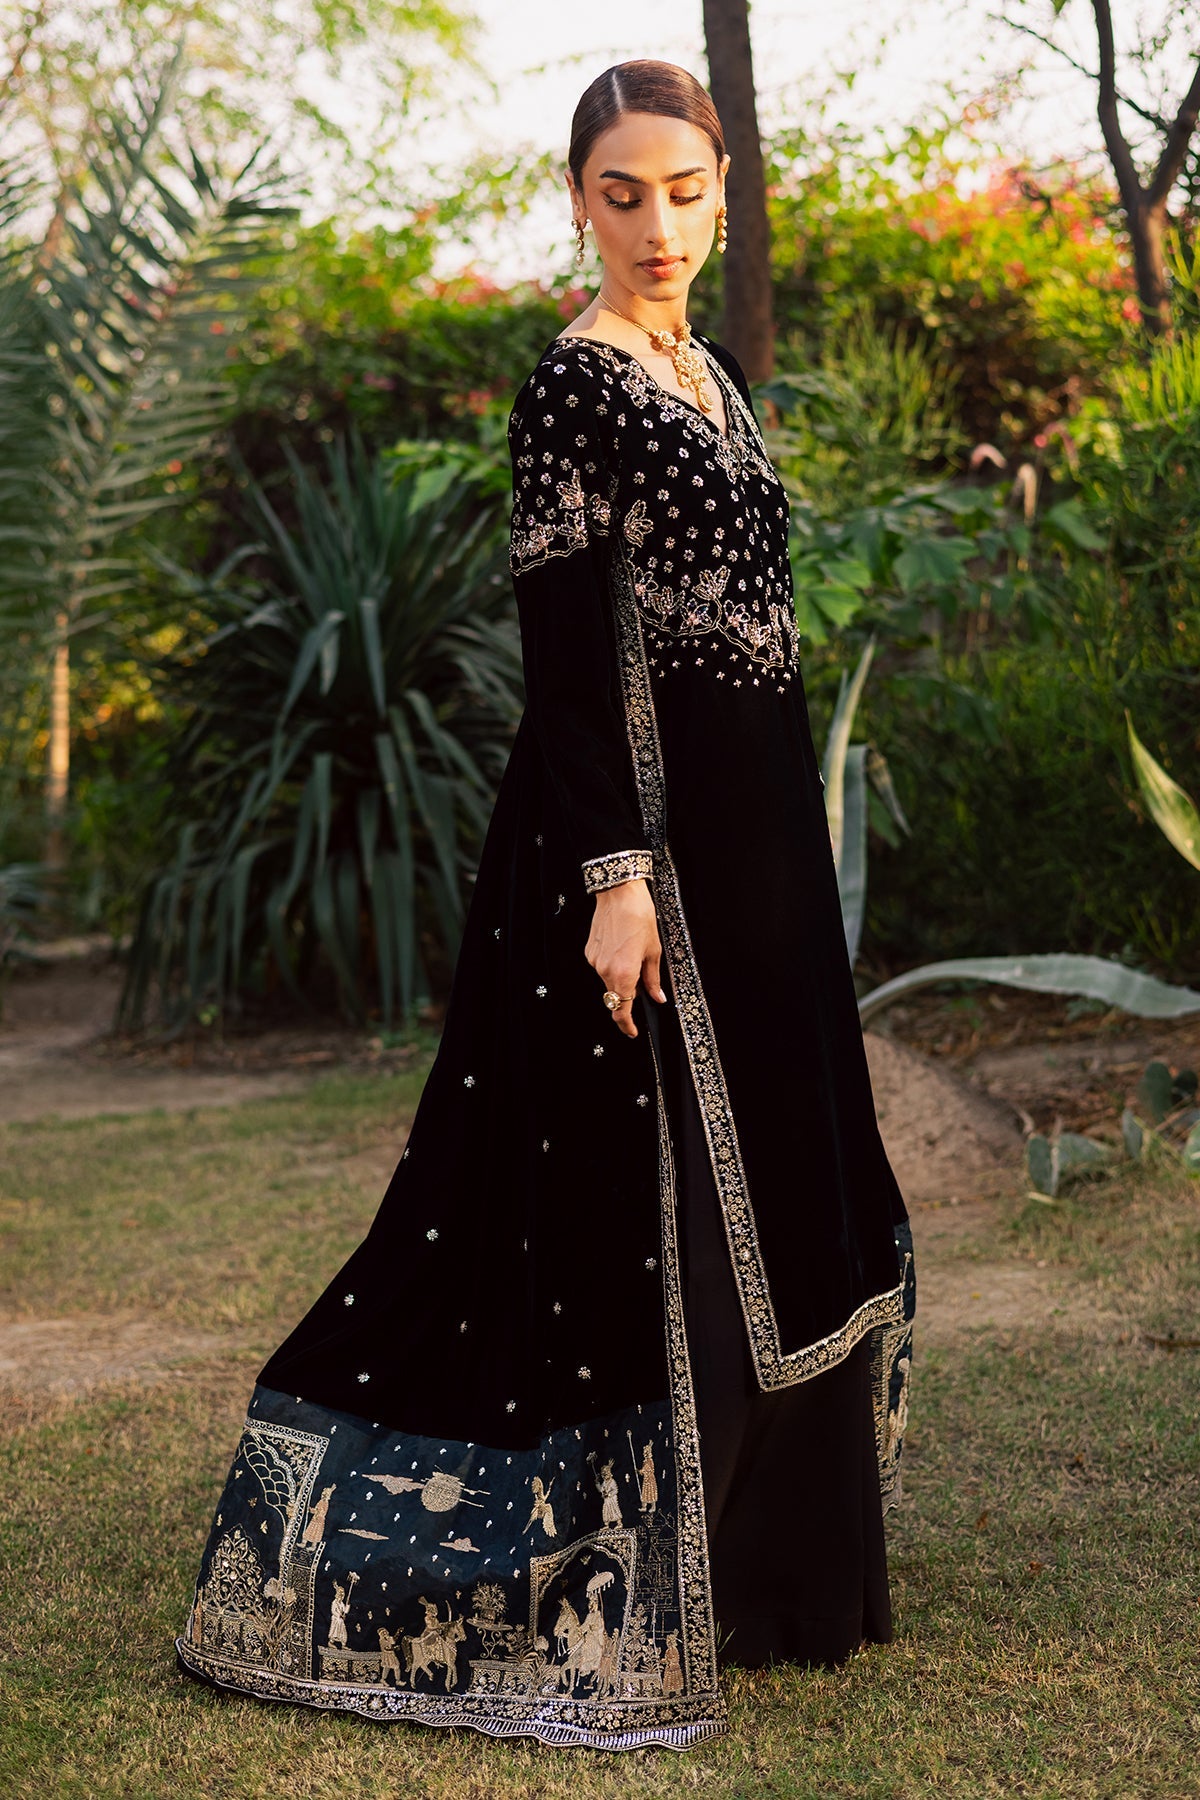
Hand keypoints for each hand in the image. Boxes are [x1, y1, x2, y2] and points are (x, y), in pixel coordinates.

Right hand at [584, 877, 667, 1039]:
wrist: (619, 894)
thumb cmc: (638, 917)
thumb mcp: (654, 950)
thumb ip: (653, 979)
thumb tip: (658, 996)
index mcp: (623, 974)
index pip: (621, 1010)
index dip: (627, 1025)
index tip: (632, 1031)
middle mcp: (605, 971)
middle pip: (615, 995)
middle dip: (628, 993)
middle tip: (641, 980)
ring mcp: (595, 961)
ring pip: (609, 980)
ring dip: (621, 975)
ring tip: (633, 953)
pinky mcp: (590, 952)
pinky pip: (602, 966)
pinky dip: (613, 963)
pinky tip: (622, 947)